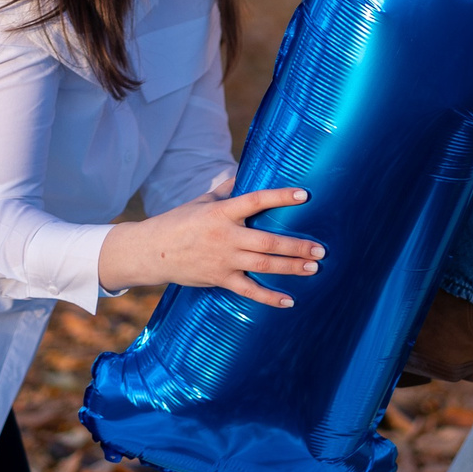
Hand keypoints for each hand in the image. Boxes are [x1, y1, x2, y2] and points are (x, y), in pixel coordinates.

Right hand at [97, 183, 322, 307]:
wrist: (152, 252)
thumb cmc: (180, 221)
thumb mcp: (202, 201)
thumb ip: (227, 190)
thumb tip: (246, 171)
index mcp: (221, 212)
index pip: (256, 200)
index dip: (280, 197)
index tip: (304, 195)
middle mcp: (225, 236)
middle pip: (267, 242)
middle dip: (297, 246)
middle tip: (320, 249)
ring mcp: (223, 260)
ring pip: (263, 265)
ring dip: (291, 267)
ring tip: (314, 268)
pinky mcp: (219, 279)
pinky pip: (248, 291)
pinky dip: (269, 297)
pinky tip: (288, 300)